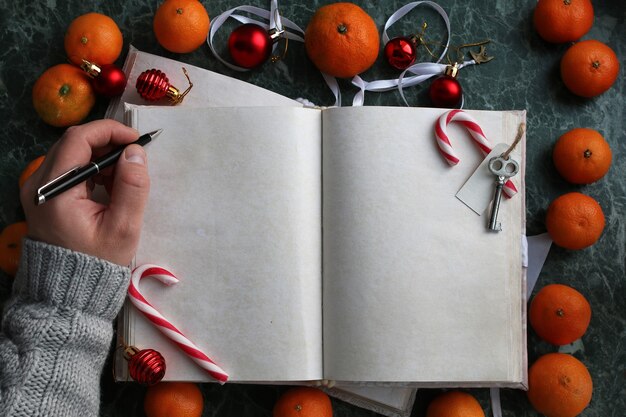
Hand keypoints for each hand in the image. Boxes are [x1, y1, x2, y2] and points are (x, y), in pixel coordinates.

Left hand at [20, 120, 149, 265]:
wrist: (68, 291)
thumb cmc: (98, 262)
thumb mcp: (123, 227)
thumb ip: (132, 187)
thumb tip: (136, 152)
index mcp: (54, 191)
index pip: (78, 140)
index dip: (110, 132)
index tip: (136, 141)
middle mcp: (38, 184)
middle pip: (73, 143)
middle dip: (107, 144)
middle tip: (134, 159)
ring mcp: (37, 189)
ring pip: (71, 154)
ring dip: (101, 157)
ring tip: (124, 178)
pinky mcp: (42, 195)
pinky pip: (67, 168)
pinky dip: (91, 169)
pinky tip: (109, 185)